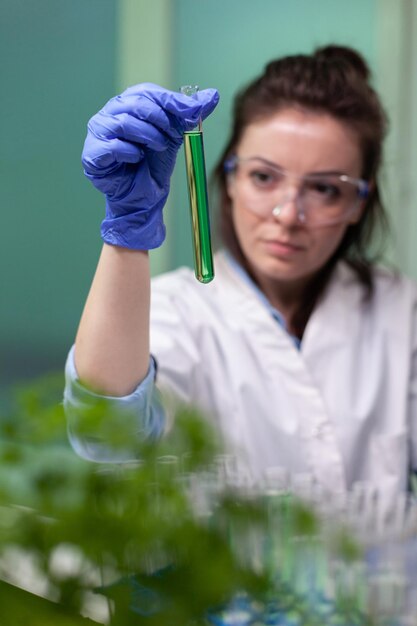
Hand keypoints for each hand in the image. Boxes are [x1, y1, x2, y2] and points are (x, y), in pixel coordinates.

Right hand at [82, 83, 218, 249]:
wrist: (144, 197)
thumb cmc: (154, 164)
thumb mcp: (176, 135)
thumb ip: (190, 115)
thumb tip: (213, 95)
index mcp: (128, 103)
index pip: (147, 91)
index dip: (170, 100)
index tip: (191, 111)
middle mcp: (110, 113)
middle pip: (135, 103)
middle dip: (160, 119)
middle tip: (173, 134)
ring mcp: (98, 132)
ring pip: (123, 122)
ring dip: (148, 135)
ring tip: (158, 147)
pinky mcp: (92, 154)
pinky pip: (112, 146)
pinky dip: (130, 152)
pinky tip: (137, 159)